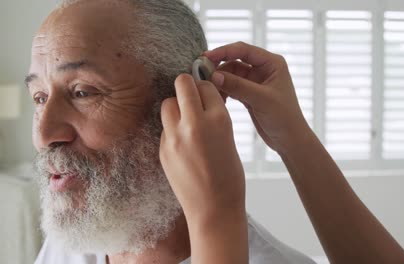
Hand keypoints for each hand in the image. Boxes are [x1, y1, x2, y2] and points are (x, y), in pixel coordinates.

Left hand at [159, 73, 245, 223]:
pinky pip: (164, 127)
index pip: (206, 86)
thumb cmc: (228, 176)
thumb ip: (215, 117)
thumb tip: (205, 99)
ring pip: (168, 103)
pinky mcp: (163, 149)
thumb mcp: (229, 138)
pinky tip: (182, 143)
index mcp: (218, 119)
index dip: (206, 89)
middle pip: (182, 84)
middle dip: (187, 87)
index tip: (206, 95)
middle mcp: (194, 123)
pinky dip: (172, 129)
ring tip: (185, 120)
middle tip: (191, 96)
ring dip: (176, 106)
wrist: (214, 208)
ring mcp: (175, 136)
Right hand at [204, 42, 312, 154]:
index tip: (206, 57)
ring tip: (207, 89)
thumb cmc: (283, 117)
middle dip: (218, 66)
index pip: (243, 50)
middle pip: (234, 60)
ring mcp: (255, 82)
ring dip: (218, 80)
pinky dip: (222, 90)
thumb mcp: (261, 99)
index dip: (223, 51)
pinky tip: (216, 98)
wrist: (289, 140)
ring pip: (231, 74)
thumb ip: (238, 86)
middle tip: (200, 73)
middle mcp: (263, 69)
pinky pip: (231, 87)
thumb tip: (214, 75)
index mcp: (272, 63)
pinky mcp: (249, 94)